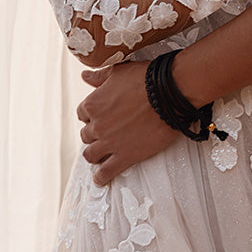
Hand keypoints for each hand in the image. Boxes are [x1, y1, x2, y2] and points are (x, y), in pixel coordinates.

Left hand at [77, 62, 176, 184]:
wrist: (169, 95)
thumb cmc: (145, 80)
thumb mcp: (118, 72)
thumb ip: (98, 77)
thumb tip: (85, 76)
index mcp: (93, 104)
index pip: (82, 114)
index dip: (92, 116)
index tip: (101, 116)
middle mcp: (97, 125)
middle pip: (86, 135)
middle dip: (94, 134)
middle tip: (106, 133)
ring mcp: (109, 142)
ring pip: (91, 155)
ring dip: (95, 154)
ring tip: (101, 156)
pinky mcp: (125, 156)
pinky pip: (106, 172)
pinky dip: (101, 177)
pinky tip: (100, 179)